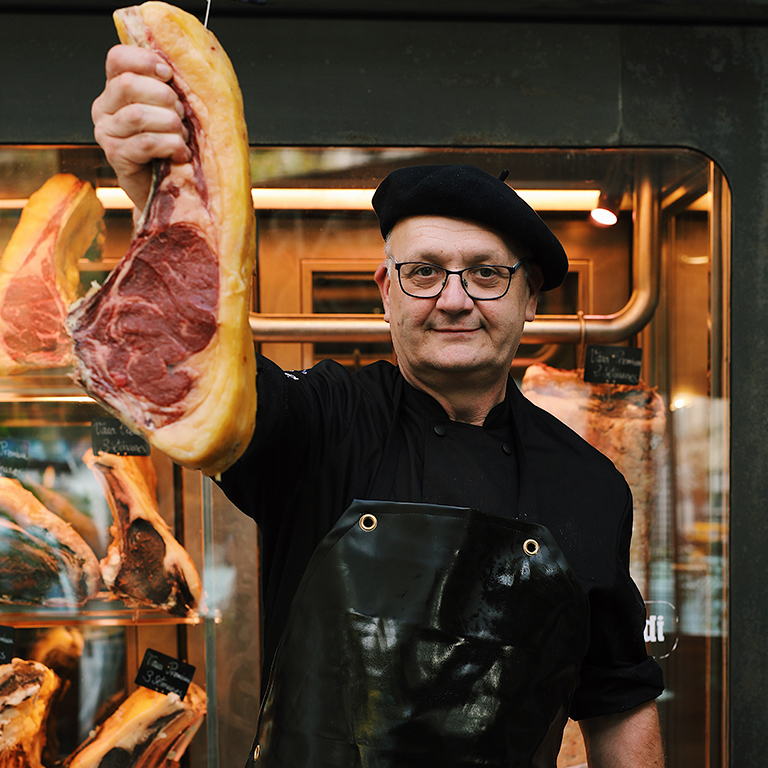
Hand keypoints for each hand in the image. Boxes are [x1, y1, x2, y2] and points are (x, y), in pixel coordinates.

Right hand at [92, 44, 190, 211]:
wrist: (165, 188)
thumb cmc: (171, 146)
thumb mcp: (170, 111)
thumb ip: (168, 89)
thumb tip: (181, 69)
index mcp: (115, 89)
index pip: (117, 58)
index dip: (145, 60)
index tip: (168, 75)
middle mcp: (104, 108)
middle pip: (129, 85)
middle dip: (165, 98)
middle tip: (181, 115)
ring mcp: (106, 133)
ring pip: (138, 115)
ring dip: (170, 125)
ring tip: (182, 137)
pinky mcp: (115, 156)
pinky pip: (145, 142)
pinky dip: (170, 146)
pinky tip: (180, 154)